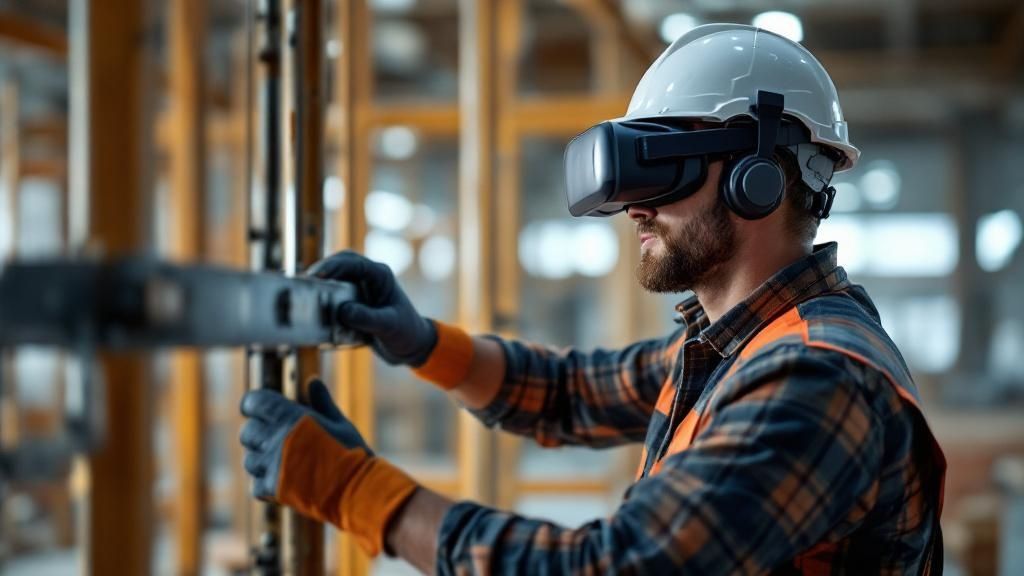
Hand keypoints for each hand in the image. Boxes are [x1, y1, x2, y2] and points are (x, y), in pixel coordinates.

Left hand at [239, 380, 417, 555]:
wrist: (355, 487)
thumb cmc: (351, 452)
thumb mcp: (339, 421)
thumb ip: (321, 401)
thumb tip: (312, 381)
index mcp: (291, 416)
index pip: (255, 402)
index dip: (252, 404)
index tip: (254, 408)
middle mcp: (276, 437)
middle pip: (248, 432)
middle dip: (258, 434)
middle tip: (274, 439)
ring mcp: (272, 463)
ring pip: (250, 460)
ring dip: (261, 460)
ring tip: (281, 462)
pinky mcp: (272, 488)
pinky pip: (256, 484)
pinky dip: (265, 483)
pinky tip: (282, 480)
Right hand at [308, 250, 436, 365]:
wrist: (412, 347)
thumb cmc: (407, 332)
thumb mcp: (388, 326)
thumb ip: (367, 318)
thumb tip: (342, 311)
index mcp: (380, 276)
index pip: (353, 263)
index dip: (332, 266)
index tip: (315, 275)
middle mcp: (368, 279)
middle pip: (339, 266)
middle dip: (321, 272)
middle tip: (303, 283)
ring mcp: (360, 291)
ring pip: (334, 280)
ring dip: (320, 286)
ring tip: (303, 295)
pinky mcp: (353, 304)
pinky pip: (334, 297)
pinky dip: (323, 301)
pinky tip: (313, 310)